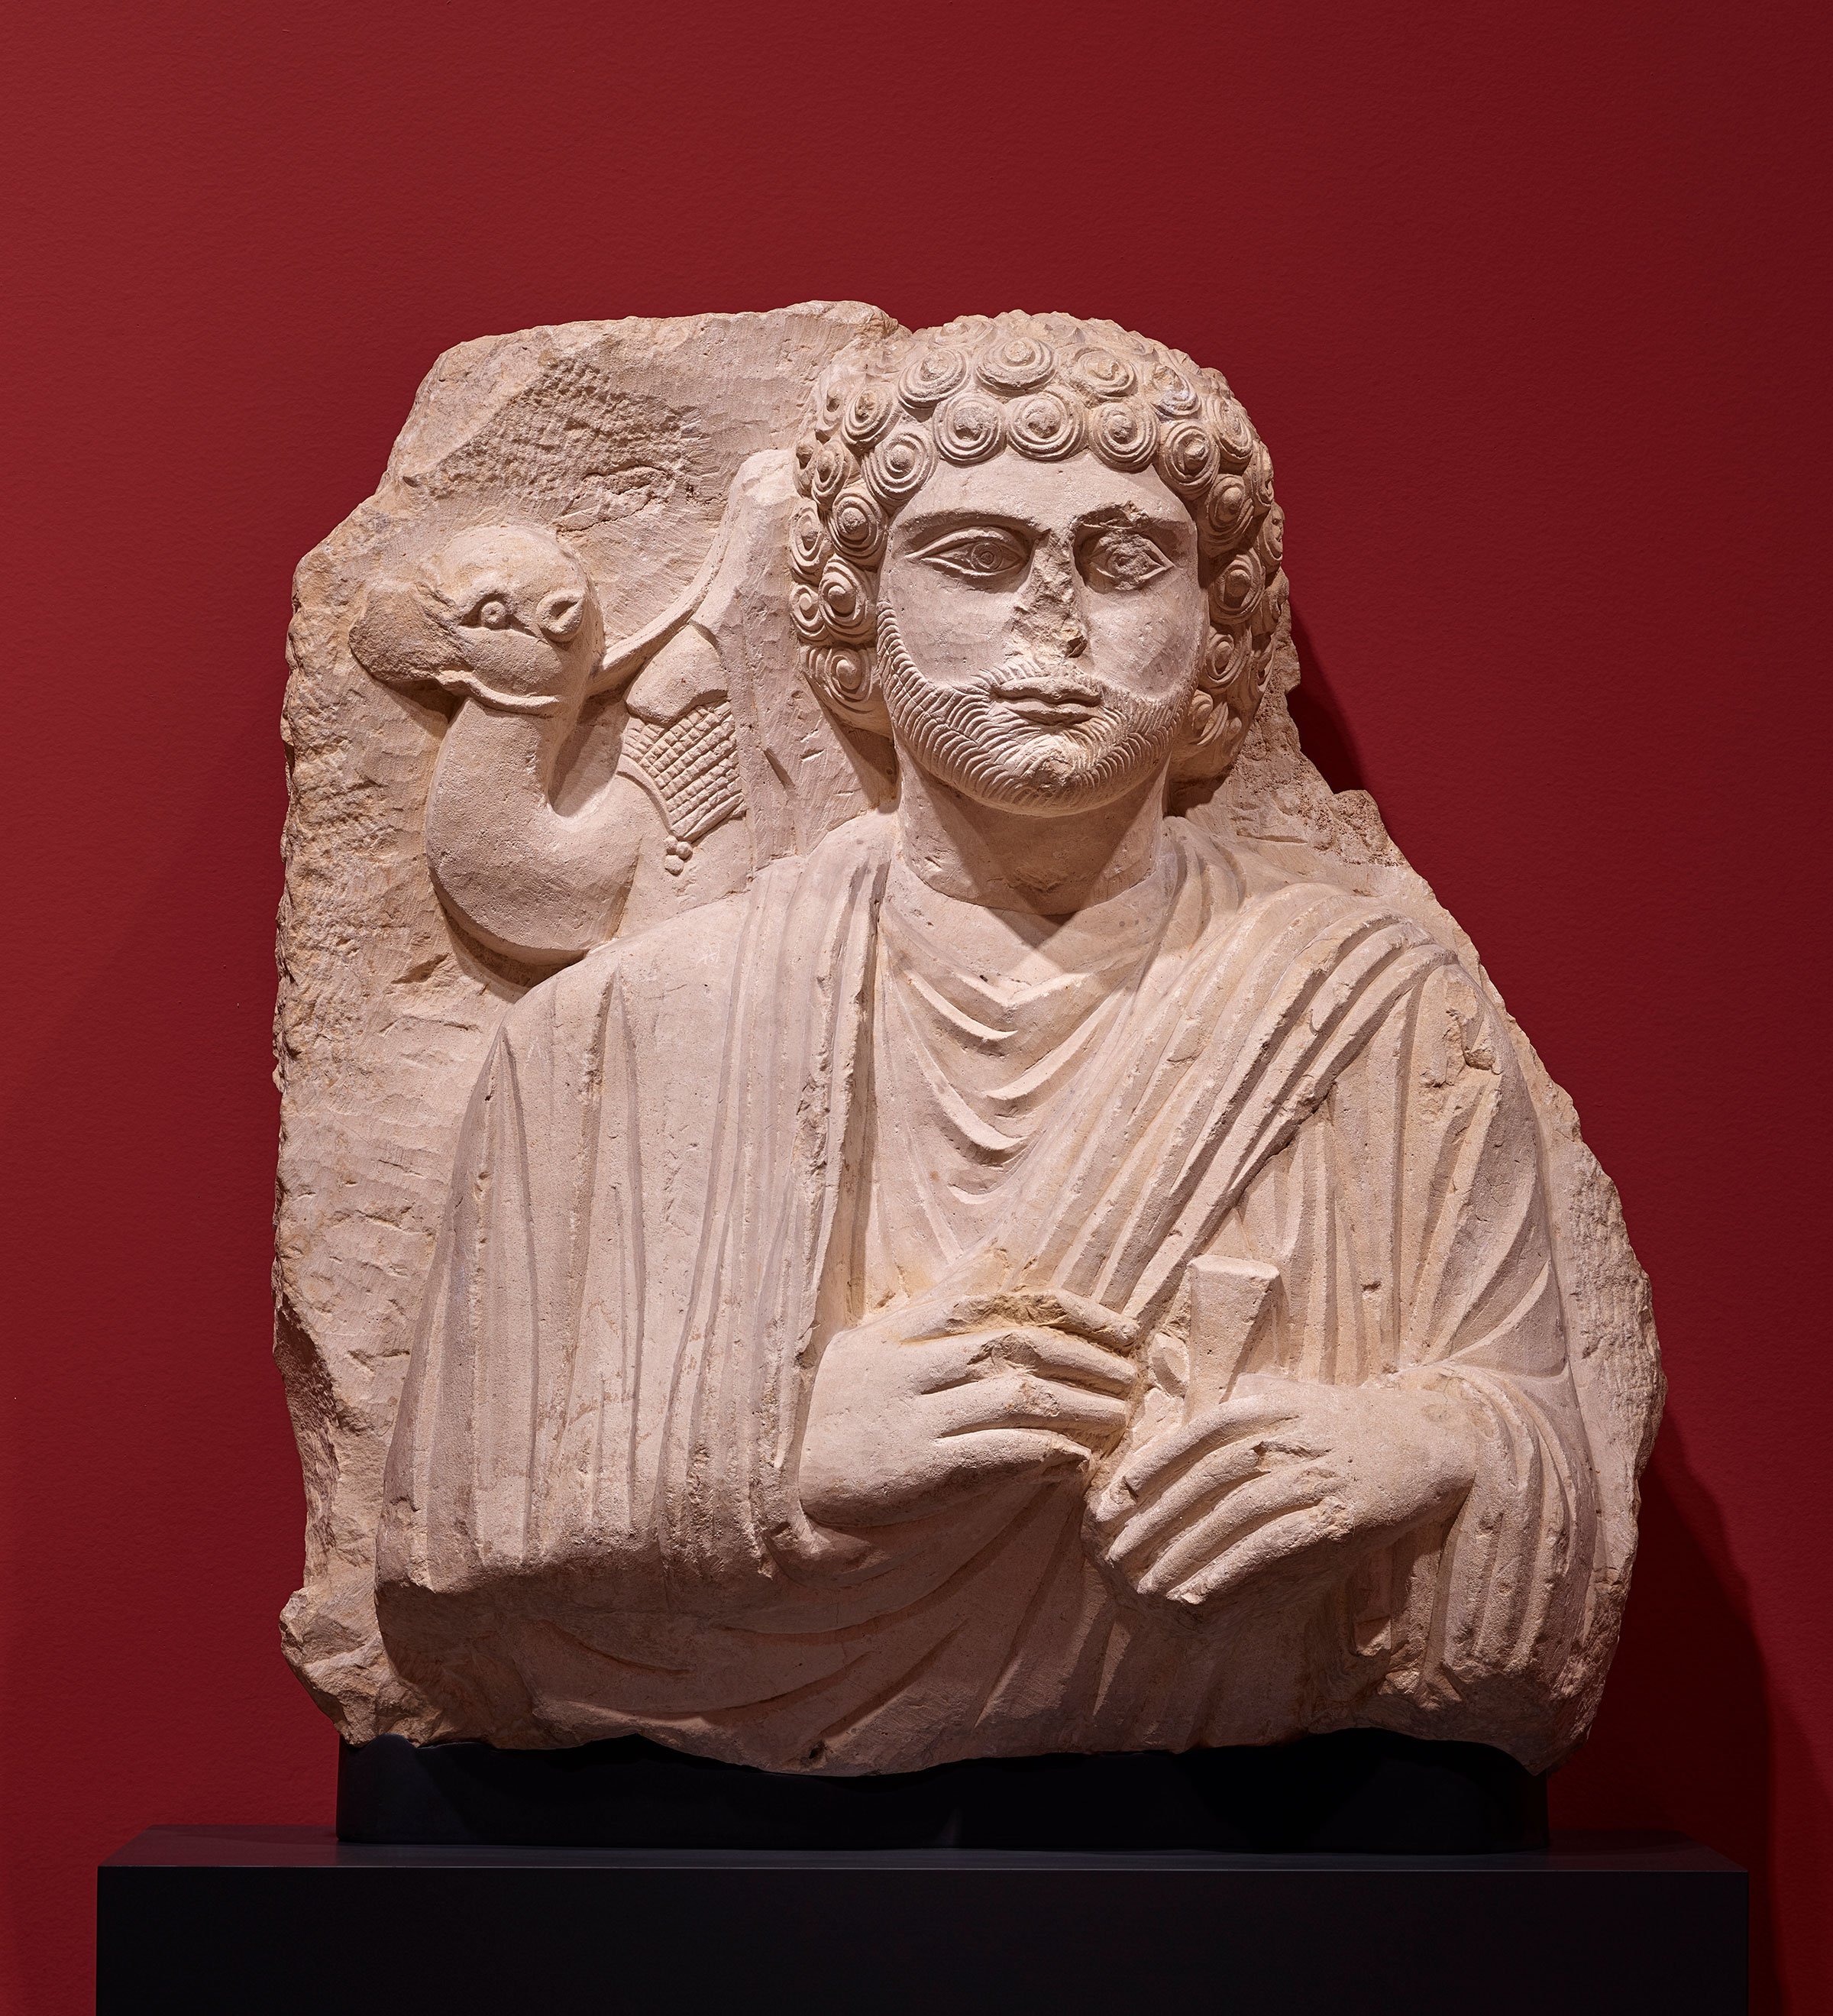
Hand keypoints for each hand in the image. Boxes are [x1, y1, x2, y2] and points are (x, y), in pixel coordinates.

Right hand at [799, 1289, 1141, 1531]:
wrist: (771, 1489)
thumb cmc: (824, 1421)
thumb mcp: (864, 1354)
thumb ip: (921, 1328)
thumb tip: (993, 1308)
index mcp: (901, 1334)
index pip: (999, 1303)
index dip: (1068, 1312)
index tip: (1116, 1328)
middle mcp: (910, 1368)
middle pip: (1018, 1344)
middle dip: (1086, 1357)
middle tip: (1131, 1374)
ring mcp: (912, 1419)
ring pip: (1016, 1395)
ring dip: (1079, 1404)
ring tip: (1118, 1416)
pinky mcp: (915, 1472)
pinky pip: (994, 1453)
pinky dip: (1043, 1452)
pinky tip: (1074, 1460)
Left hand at [1087, 1374, 1475, 1617]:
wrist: (1429, 1438)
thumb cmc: (1348, 1424)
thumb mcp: (1292, 1400)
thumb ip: (1243, 1412)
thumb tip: (1183, 1435)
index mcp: (1267, 1406)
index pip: (1197, 1436)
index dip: (1151, 1467)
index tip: (1114, 1500)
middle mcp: (1285, 1437)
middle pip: (1206, 1480)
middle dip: (1155, 1521)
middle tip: (1117, 1556)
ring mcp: (1313, 1475)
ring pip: (1234, 1516)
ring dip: (1186, 1553)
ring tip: (1149, 1586)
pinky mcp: (1338, 1516)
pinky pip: (1272, 1546)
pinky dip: (1232, 1570)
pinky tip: (1201, 1593)